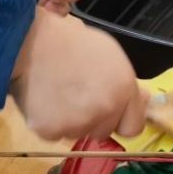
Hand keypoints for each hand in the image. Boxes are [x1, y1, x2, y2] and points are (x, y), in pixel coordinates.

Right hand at [10, 11, 145, 141]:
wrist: (29, 41)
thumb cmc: (69, 39)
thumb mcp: (109, 53)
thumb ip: (126, 83)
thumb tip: (144, 101)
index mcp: (123, 89)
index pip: (133, 127)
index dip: (120, 117)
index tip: (108, 109)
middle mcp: (105, 110)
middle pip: (104, 131)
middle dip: (93, 118)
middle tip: (76, 94)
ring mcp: (78, 123)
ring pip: (78, 132)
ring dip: (70, 120)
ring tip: (56, 92)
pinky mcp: (51, 131)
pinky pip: (54, 134)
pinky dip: (48, 122)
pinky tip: (42, 99)